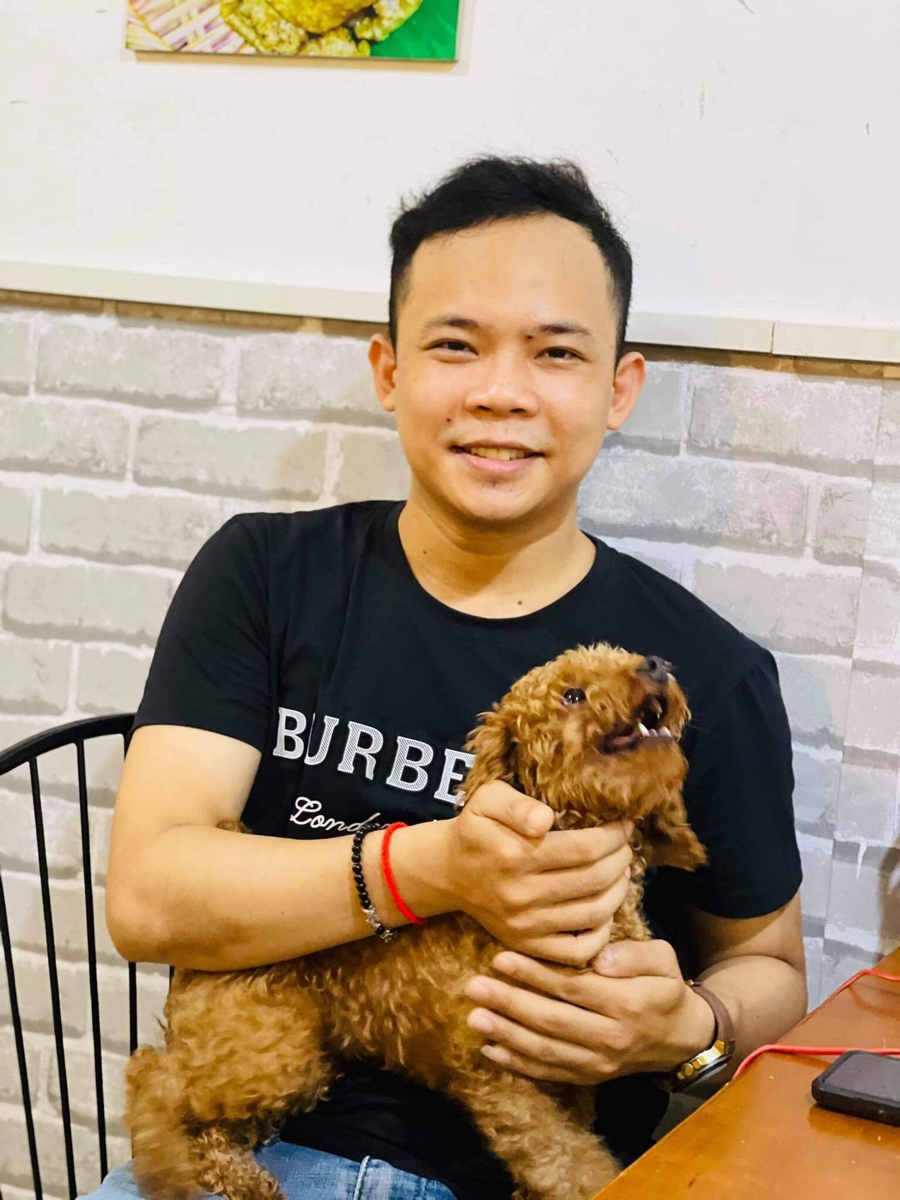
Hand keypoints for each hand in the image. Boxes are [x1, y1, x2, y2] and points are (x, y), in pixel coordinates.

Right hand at [441, 780, 633, 966]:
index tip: (624, 825)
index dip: (613, 837)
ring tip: (621, 872)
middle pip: (594, 880)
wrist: (449, 872)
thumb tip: (546, 820)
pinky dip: (602, 933)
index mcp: (514, 856)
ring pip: (593, 913)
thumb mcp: (488, 800)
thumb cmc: (476, 830)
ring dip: (618, 891)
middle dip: (620, 860)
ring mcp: (525, 925)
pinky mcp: (526, 944)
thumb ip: (517, 805)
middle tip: (625, 846)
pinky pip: (577, 950)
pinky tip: (604, 910)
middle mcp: (521, 894)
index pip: (584, 848)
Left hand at [464, 938, 715, 1083]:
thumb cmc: (665, 988)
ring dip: (506, 1035)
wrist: (682, 1039)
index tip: (501, 959)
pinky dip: (518, 1064)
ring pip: (546, 1051)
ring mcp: (599, 1063)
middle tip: (475, 987)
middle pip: (552, 1021)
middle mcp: (611, 1038)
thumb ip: (634, 955)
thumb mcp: (664, 959)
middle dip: (509, 1004)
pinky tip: (491, 1050)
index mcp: (628, 1004)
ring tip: (475, 1017)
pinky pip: (550, 1074)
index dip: (535, 975)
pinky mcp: (591, 1077)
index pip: (572, 988)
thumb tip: (600, 958)